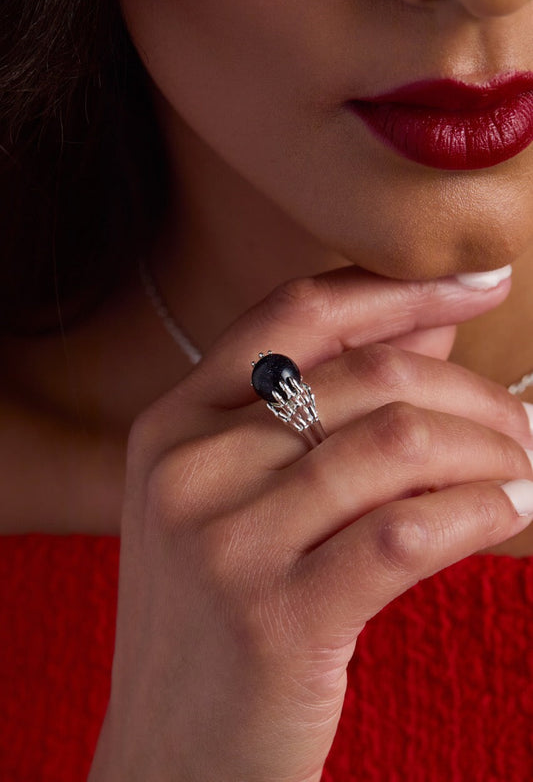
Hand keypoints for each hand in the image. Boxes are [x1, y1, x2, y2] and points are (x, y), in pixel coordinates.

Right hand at [89, 268, 532, 781]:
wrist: (172, 759)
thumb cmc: (217, 618)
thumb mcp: (242, 502)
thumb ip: (327, 408)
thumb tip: (430, 328)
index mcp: (173, 423)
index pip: (298, 315)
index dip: (399, 289)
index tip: (480, 281)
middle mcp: (189, 467)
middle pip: (367, 378)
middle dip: (472, 392)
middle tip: (521, 424)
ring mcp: (226, 541)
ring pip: (400, 444)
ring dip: (489, 451)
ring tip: (521, 471)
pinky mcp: (277, 618)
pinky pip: (410, 531)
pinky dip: (481, 511)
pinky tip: (511, 512)